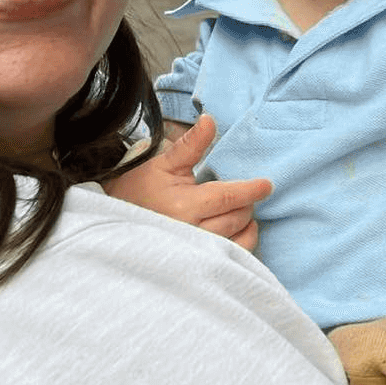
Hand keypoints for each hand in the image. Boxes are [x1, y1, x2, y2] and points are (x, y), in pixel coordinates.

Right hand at [103, 115, 271, 250]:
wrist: (119, 223)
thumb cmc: (141, 190)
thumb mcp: (164, 164)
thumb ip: (191, 145)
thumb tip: (210, 120)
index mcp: (183, 205)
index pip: (228, 197)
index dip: (251, 190)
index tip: (267, 185)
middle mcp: (192, 232)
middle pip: (237, 216)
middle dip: (245, 202)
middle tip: (241, 193)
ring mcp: (196, 253)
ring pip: (240, 238)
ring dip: (246, 222)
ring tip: (240, 210)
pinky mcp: (200, 264)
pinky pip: (235, 256)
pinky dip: (244, 242)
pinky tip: (239, 229)